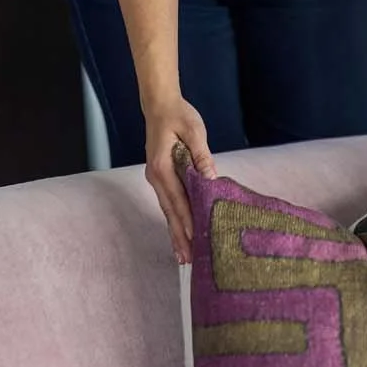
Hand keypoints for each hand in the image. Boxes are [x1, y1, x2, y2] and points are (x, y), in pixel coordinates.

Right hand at [144, 98, 216, 264]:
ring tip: (183, 256)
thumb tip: (211, 179)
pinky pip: (169, 203)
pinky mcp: (161, 177)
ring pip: (168, 211)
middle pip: (170, 212)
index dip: (187, 221)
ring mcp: (156, 178)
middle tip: (188, 260)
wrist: (160, 105)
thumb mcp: (194, 132)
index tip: (196, 240)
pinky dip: (175, 220)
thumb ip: (201, 156)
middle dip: (180, 237)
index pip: (178, 200)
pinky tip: (180, 234)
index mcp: (162, 167)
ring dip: (176, 233)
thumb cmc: (178, 115)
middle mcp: (156, 177)